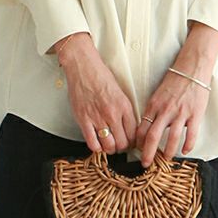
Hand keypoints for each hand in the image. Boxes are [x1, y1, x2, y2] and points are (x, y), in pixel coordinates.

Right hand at [52, 32, 137, 152]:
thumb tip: (128, 126)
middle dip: (122, 148)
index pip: (133, 133)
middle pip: (122, 143)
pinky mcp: (83, 120)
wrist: (83, 68)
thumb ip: (124, 110)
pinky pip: (92, 142)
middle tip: (120, 147)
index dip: (133, 142)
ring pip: (108, 145)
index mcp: (124, 106)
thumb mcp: (120, 93)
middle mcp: (112, 114)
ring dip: (110, 149)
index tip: (130, 143)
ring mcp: (97, 118)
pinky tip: (97, 145)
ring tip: (109, 147)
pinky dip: (96, 148)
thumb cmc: (100, 77)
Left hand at [134, 21, 217, 166]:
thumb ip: (154, 110)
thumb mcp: (158, 94)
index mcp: (154, 105)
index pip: (141, 127)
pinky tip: (185, 151)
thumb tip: (149, 126)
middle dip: (147, 153)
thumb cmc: (175, 80)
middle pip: (152, 136)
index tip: (137, 150)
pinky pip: (191, 134)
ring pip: (172, 138)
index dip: (138, 142)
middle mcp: (165, 110)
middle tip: (145, 164)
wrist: (192, 68)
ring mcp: (181, 113)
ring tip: (166, 159)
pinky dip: (188, 145)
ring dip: (167, 152)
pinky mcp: (195, 114)